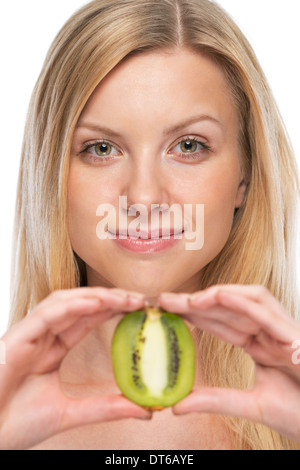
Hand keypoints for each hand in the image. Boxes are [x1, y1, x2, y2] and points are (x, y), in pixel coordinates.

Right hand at [0, 287, 149, 449]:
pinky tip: (95, 303)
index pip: (87, 320)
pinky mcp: (15, 339)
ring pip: (63, 302)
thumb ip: (105, 407)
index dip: (113, 310)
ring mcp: (29, 336)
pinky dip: (70, 306)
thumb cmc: (14, 425)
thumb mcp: (70, 412)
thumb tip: (144, 409)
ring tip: (123, 297)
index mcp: (52, 349)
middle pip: (79, 306)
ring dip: (94, 297)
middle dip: (110, 298)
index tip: (140, 308)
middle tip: (139, 298)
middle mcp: (41, 337)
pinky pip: (45, 315)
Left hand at [159, 285, 299, 441]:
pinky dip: (243, 301)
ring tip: (190, 299)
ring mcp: (283, 330)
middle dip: (197, 302)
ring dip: (219, 295)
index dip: (196, 315)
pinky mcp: (295, 335)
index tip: (168, 311)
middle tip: (166, 299)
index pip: (223, 323)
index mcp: (261, 345)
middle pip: (230, 308)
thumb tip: (177, 404)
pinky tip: (218, 296)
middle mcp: (270, 333)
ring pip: (249, 299)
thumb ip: (215, 400)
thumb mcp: (250, 405)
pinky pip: (267, 310)